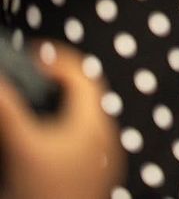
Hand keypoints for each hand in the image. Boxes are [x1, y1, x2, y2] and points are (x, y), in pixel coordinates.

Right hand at [0, 45, 122, 198]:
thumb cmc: (42, 192)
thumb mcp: (20, 146)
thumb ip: (7, 109)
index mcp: (94, 122)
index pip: (82, 74)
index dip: (57, 58)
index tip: (30, 55)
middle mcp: (106, 137)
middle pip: (84, 97)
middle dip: (54, 84)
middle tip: (26, 80)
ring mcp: (103, 160)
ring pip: (82, 122)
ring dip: (55, 111)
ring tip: (26, 110)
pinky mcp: (95, 179)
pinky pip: (80, 144)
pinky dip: (59, 134)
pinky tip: (36, 144)